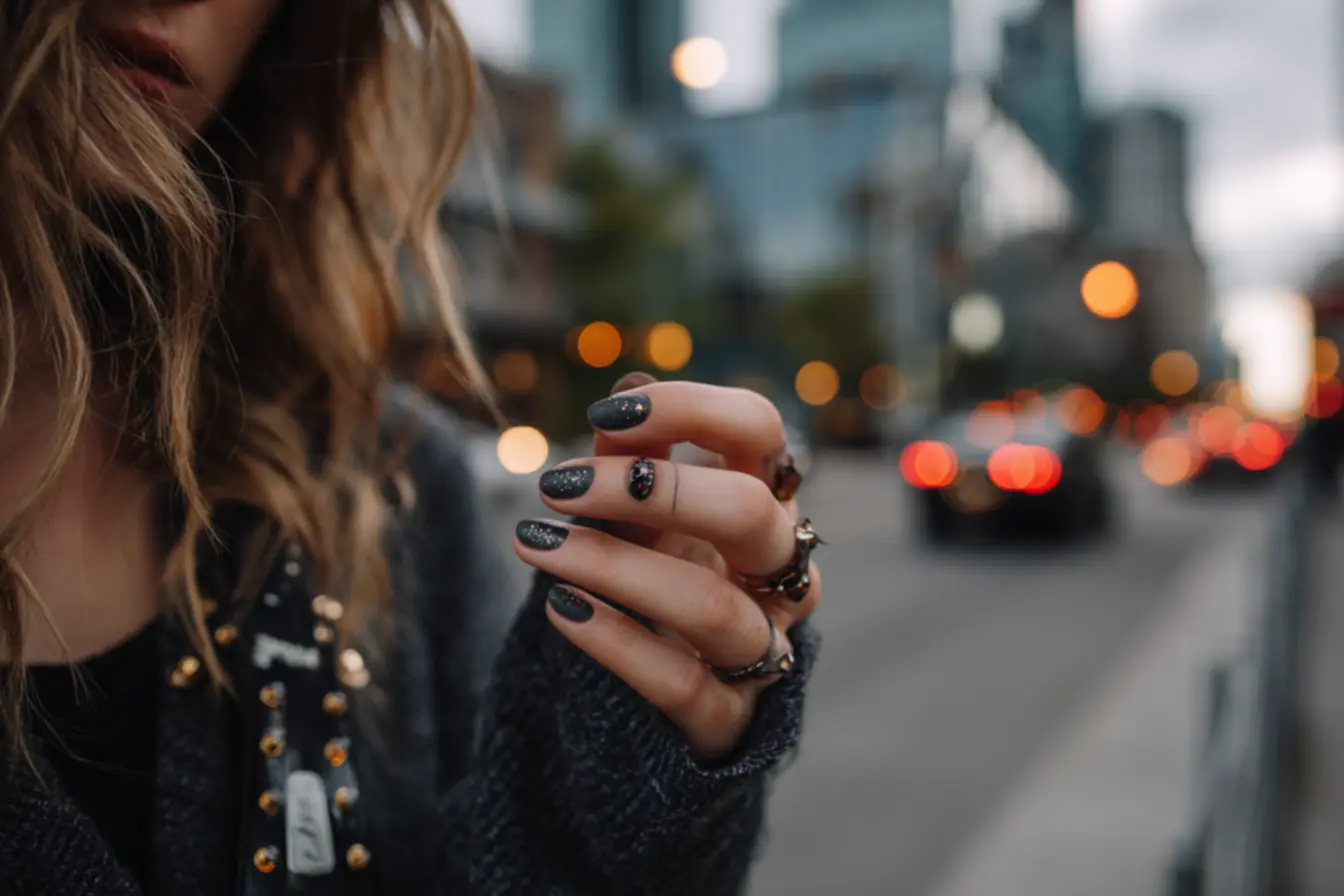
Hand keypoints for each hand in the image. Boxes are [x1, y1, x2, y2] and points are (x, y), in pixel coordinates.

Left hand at [513, 381, 820, 760]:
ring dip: (615, 569)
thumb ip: (634, 457)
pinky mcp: (728, 718)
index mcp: (765, 499)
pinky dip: (617, 643)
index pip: (758, 430)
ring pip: (713, 607)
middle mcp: (779, 570)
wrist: (661, 694)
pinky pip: (683, 684)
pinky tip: (560, 608)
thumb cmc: (659, 574)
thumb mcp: (641, 514)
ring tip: (536, 545)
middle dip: (648, 492)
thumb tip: (628, 388)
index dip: (690, 408)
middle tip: (558, 485)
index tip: (604, 412)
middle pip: (749, 514)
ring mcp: (764, 646)